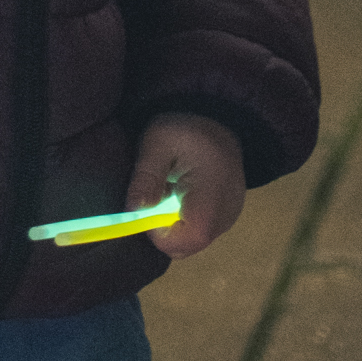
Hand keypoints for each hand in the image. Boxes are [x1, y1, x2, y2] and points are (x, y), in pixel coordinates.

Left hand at [124, 114, 245, 260]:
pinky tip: (181, 192)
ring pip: (193, 240)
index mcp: (211, 199)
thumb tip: (131, 212)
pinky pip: (201, 229)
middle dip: (163, 230)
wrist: (218, 114)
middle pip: (186, 246)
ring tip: (170, 190)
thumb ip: (146, 178)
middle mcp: (226, 215)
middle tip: (156, 196)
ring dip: (173, 224)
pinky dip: (185, 218)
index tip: (147, 206)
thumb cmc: (186, 127)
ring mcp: (230, 217)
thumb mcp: (158, 143)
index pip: (182, 242)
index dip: (157, 233)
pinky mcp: (228, 214)